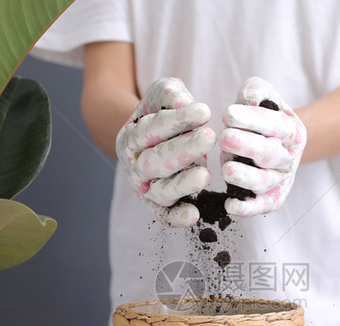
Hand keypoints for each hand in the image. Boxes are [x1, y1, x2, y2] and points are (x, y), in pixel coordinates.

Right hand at [116, 78, 215, 226]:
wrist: (147, 141)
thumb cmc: (160, 114)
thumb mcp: (160, 96)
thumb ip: (169, 94)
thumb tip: (183, 101)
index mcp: (131, 137)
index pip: (150, 130)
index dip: (176, 121)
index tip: (204, 111)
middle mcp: (134, 166)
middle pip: (155, 162)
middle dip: (183, 150)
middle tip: (209, 137)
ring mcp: (145, 189)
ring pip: (161, 191)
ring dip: (183, 184)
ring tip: (205, 174)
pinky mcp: (158, 206)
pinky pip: (165, 215)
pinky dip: (177, 218)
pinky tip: (194, 215)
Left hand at [219, 77, 306, 216]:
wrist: (280, 146)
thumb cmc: (264, 119)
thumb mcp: (264, 98)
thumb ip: (257, 92)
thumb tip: (249, 97)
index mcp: (291, 130)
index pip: (274, 124)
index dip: (252, 119)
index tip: (227, 114)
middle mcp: (288, 157)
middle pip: (270, 154)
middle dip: (247, 146)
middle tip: (225, 138)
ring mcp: (280, 180)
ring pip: (264, 182)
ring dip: (246, 177)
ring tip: (226, 169)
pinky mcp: (271, 200)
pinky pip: (260, 206)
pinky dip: (246, 209)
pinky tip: (229, 206)